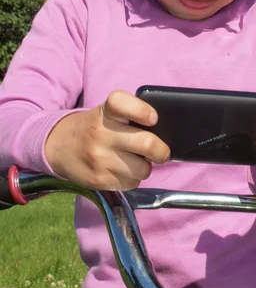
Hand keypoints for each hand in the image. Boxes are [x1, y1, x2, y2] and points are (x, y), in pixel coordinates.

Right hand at [45, 90, 169, 190]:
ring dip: (145, 167)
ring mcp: (99, 157)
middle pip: (147, 144)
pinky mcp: (98, 179)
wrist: (59, 146)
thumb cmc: (95, 127)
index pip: (123, 104)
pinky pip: (131, 183)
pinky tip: (121, 170)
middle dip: (162, 151)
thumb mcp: (109, 112)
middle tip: (161, 152)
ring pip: (143, 169)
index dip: (143, 111)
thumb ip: (133, 115)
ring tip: (135, 160)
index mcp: (107, 111)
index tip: (153, 119)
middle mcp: (101, 132)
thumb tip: (165, 133)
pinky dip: (132, 179)